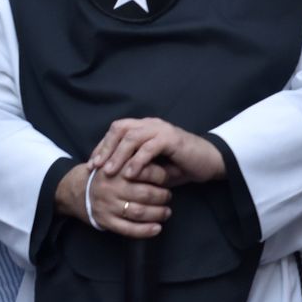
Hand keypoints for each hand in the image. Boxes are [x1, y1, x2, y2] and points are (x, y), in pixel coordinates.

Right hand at [54, 162, 171, 238]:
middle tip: (169, 196)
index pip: (146, 171)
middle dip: (162, 196)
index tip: (168, 178)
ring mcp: (108, 206)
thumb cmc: (106, 175)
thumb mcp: (117, 161)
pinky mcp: (106, 221)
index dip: (162, 176)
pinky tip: (157, 229)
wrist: (76, 190)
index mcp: (117, 169)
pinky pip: (128, 229)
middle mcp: (112, 187)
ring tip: (167, 212)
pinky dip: (145, 231)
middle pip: (145, 193)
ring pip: (138, 212)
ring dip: (158, 213)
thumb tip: (165, 162)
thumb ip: (136, 160)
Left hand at [90, 118, 225, 186]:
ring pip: (132, 136)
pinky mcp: (172, 138)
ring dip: (118, 154)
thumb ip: (135, 167)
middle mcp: (151, 124)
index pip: (117, 130)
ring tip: (110, 171)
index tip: (92, 165)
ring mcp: (162, 129)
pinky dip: (138, 160)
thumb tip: (112, 176)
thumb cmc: (181, 166)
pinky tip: (130, 173)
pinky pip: (150, 147)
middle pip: (120, 128)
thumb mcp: (153, 168)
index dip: (102, 146)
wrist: (210, 162)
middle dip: (106, 147)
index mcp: (145, 128)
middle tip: (96, 167)